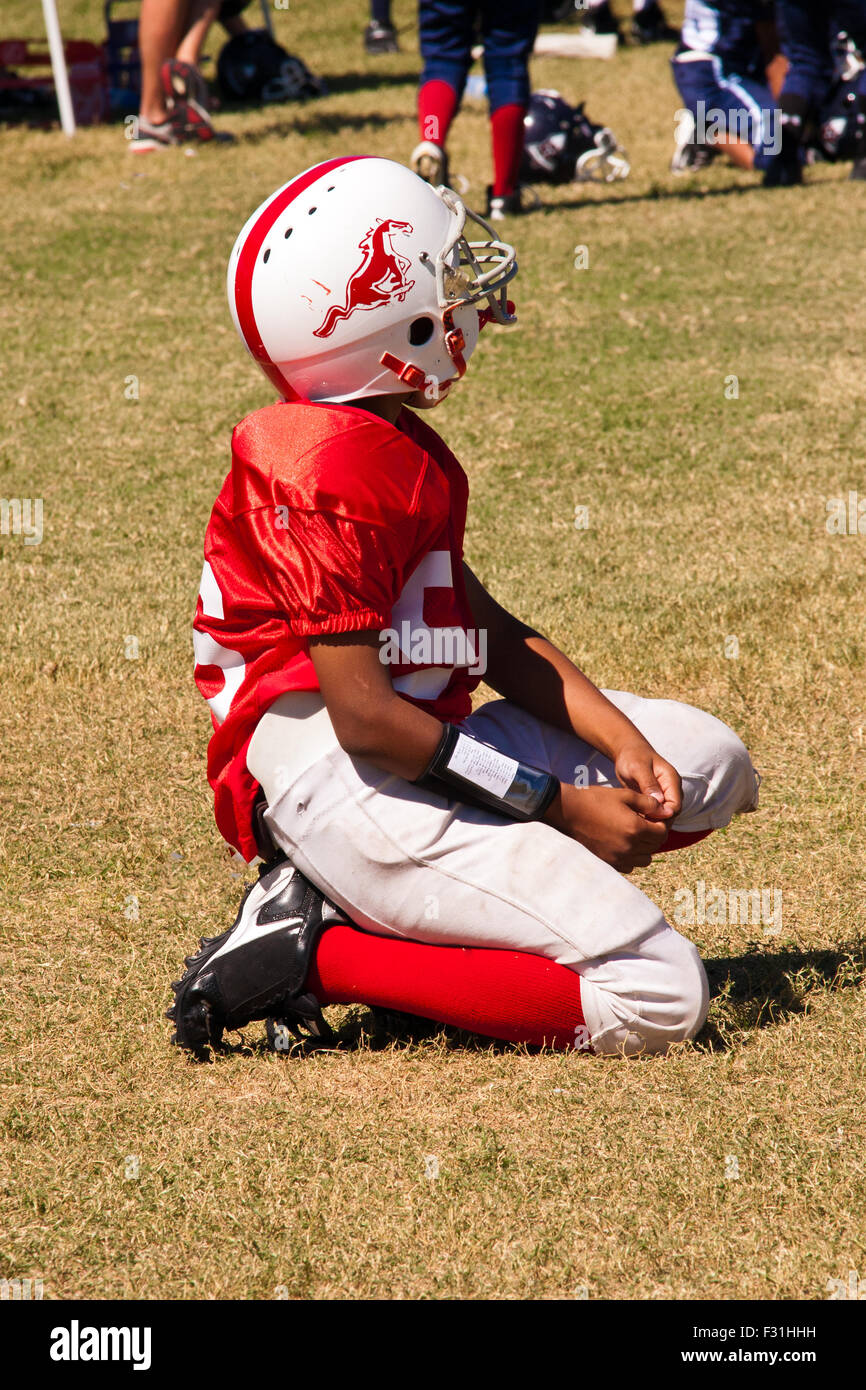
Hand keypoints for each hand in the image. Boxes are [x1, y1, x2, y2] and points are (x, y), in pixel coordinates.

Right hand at [547, 784, 669, 872]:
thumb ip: (649, 804)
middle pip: (654, 847)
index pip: (662, 833)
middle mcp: (629, 847)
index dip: (661, 824)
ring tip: (632, 834)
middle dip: (653, 835)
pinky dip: (630, 857)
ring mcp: (617, 857)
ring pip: (643, 859)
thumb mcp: (625, 795)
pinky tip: (621, 843)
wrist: (567, 812)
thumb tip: (668, 812)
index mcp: (635, 829)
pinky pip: (629, 866)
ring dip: (643, 848)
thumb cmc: (596, 799)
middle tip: (643, 823)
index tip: (653, 817)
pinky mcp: (607, 863)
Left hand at [613, 737, 681, 819]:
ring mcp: (664, 795)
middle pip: (670, 814)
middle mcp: (671, 790)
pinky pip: (654, 814)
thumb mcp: (638, 767)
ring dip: (651, 822)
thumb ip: (648, 783)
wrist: (627, 751)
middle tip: (637, 827)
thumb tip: (659, 801)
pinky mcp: (655, 800)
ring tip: (633, 825)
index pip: (675, 806)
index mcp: (671, 781)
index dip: (663, 817)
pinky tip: (632, 821)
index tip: (645, 820)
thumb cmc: (633, 756)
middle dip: (657, 822)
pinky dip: (645, 819)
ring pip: (662, 816)